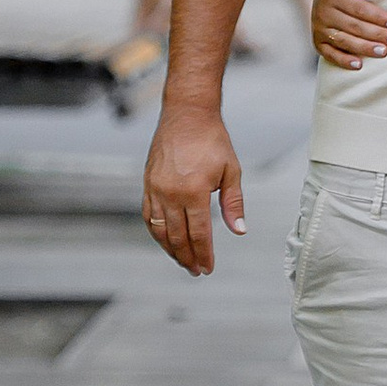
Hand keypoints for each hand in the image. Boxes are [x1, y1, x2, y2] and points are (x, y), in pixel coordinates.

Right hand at [143, 103, 245, 276]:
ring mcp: (155, 189)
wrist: (187, 114)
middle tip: (196, 271)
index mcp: (193, 192)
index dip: (204, 254)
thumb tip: (239, 231)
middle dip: (187, 257)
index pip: (199, 234)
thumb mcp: (231, 171)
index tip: (208, 269)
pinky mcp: (147, 183)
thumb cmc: (212, 140)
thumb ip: (233, 203)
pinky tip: (165, 240)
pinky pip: (148, 215)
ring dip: (170, 249)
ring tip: (182, 261)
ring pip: (159, 229)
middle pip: (177, 237)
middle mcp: (170, 193)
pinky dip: (156, 232)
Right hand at [311, 0, 386, 71]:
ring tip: (384, 52)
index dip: (378, 17)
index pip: (359, 8)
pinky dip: (344, 61)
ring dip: (365, 48)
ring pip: (344, 41)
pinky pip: (330, 54)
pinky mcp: (318, 43)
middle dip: (377, 35)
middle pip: (354, 27)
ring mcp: (319, 29)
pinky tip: (359, 65)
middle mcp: (322, 12)